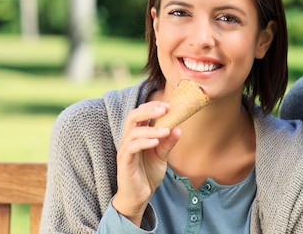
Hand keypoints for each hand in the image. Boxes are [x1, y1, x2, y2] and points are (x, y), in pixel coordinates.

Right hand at [113, 101, 179, 225]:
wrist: (139, 196)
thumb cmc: (147, 173)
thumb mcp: (162, 156)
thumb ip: (168, 143)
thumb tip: (178, 128)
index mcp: (137, 135)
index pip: (141, 113)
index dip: (153, 106)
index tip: (169, 105)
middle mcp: (128, 139)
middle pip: (133, 116)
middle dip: (149, 110)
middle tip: (165, 109)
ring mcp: (125, 150)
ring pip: (133, 132)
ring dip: (151, 129)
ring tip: (166, 130)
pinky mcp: (124, 161)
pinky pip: (131, 147)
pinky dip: (144, 142)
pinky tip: (156, 142)